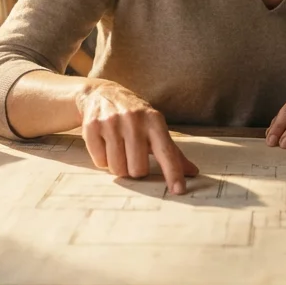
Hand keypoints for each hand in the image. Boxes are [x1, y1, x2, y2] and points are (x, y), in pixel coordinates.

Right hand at [77, 83, 198, 193]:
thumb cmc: (135, 117)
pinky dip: (103, 159)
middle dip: (135, 170)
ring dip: (118, 166)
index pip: (166, 151)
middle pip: (138, 169)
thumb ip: (172, 152)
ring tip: (118, 149)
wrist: (102, 94)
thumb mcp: (155, 127)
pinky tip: (105, 144)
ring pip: (117, 168)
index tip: (179, 190)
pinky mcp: (92, 127)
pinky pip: (99, 162)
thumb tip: (193, 172)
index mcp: (154, 121)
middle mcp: (133, 120)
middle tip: (132, 156)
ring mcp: (111, 122)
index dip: (173, 173)